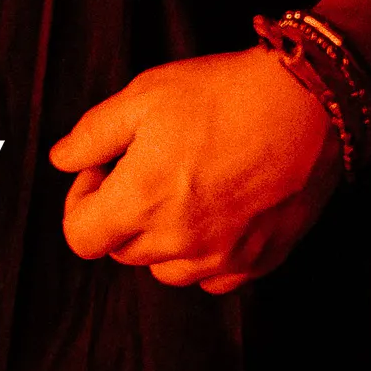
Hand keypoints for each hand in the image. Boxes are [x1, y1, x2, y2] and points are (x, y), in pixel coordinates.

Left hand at [49, 47, 343, 293]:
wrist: (308, 103)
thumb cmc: (223, 93)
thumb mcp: (144, 95)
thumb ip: (93, 134)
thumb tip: (62, 160)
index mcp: (143, 200)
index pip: (80, 238)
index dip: (81, 201)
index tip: (104, 169)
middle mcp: (180, 241)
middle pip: (122, 251)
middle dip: (120, 212)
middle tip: (144, 164)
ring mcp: (222, 258)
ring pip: (165, 269)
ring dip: (160, 236)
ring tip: (182, 185)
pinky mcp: (258, 262)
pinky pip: (213, 277)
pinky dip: (204, 252)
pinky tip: (216, 207)